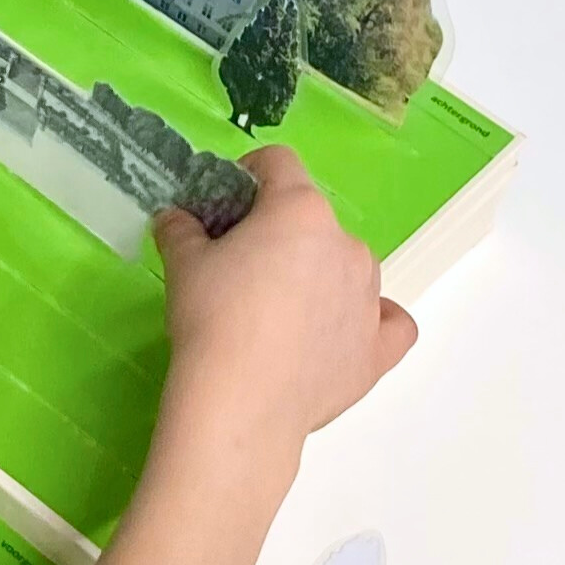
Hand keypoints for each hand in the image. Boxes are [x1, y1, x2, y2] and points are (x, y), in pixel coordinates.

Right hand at [152, 146, 416, 461]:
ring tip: (281, 313)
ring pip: (348, 268)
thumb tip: (175, 218)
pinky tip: (344, 331)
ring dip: (320, 275)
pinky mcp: (378, 347)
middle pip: (313, 221)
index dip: (248, 174)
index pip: (279, 164)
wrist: (242, 400)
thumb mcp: (182, 265)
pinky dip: (371, 320)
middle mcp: (346, 244)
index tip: (226, 202)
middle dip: (281, 235)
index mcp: (300, 211)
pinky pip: (389, 321)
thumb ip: (180, 230)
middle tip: (241, 270)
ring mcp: (370, 296)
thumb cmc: (211, 320)